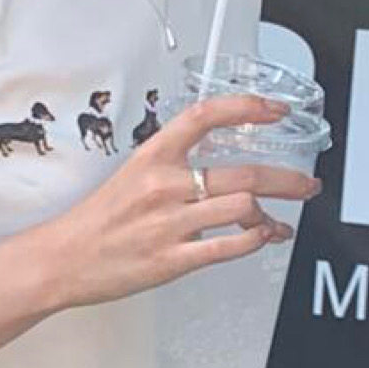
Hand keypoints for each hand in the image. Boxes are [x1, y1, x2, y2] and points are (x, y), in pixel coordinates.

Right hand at [37, 93, 324, 314]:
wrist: (63, 258)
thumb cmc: (97, 219)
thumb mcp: (131, 174)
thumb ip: (172, 165)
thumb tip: (215, 164)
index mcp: (152, 157)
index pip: (205, 117)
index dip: (246, 108)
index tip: (274, 110)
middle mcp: (164, 186)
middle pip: (243, 171)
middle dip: (287, 179)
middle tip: (306, 183)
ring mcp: (170, 223)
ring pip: (243, 207)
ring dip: (270, 214)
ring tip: (277, 220)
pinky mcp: (172, 259)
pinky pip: (229, 246)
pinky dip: (255, 240)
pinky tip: (262, 237)